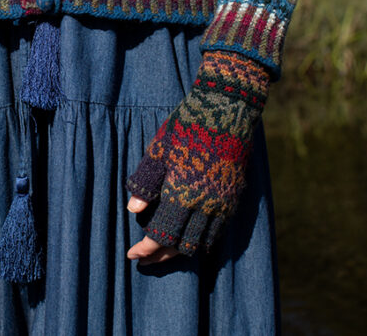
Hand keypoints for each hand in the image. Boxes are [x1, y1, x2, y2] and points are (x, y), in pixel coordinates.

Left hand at [125, 52, 268, 257]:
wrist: (227, 108)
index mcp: (183, 194)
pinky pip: (218, 230)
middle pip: (182, 246)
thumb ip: (147, 182)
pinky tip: (189, 236)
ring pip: (202, 242)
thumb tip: (133, 210)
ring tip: (164, 252)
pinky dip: (202, 239)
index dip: (146, 249)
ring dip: (182, 251)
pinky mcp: (234, 196)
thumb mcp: (159, 150)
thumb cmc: (187, 126)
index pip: (162, 236)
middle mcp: (205, 205)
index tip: (132, 254)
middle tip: (144, 258)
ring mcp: (223, 202)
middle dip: (161, 256)